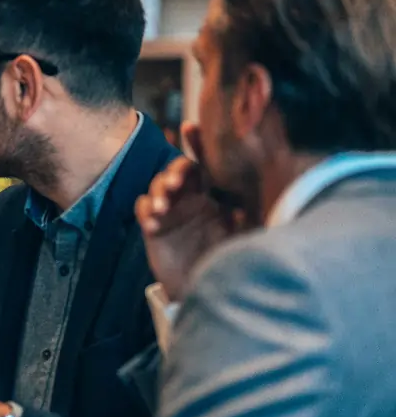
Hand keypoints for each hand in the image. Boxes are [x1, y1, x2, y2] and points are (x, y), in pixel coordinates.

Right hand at [136, 125, 244, 301]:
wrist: (210, 289)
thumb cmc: (232, 259)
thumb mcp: (249, 230)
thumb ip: (256, 207)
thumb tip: (273, 177)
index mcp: (213, 194)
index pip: (204, 163)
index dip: (197, 144)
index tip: (191, 127)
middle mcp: (190, 199)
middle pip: (177, 171)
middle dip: (175, 171)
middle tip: (177, 184)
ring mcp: (171, 213)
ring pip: (158, 187)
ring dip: (158, 191)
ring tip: (163, 206)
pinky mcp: (154, 229)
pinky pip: (143, 210)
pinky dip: (146, 210)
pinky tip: (154, 220)